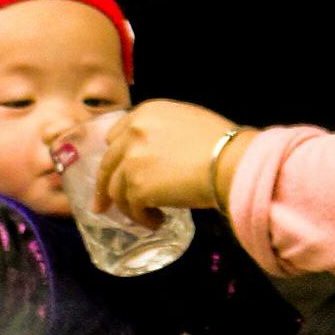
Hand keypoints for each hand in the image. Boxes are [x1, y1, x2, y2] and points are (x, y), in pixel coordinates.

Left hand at [96, 100, 248, 219]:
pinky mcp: (138, 187)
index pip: (115, 136)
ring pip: (116, 190)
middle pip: (107, 164)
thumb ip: (162, 132)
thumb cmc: (223, 143)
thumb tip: (157, 154)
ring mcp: (132, 160)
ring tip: (150, 217)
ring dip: (130, 208)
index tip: (115, 172)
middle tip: (103, 206)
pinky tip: (158, 222)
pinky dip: (143, 218)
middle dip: (104, 187)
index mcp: (145, 113)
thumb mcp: (187, 121)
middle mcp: (133, 133)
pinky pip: (132, 209)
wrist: (231, 162)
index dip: (116, 157)